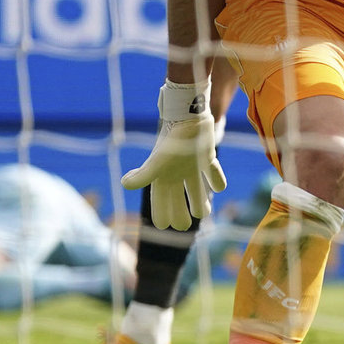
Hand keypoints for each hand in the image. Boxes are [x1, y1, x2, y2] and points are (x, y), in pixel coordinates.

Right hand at [122, 80, 226, 230]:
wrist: (188, 116)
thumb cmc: (172, 140)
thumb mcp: (158, 160)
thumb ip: (143, 175)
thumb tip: (124, 185)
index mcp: (162, 176)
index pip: (159, 200)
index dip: (160, 213)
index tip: (163, 226)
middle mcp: (176, 173)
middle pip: (177, 198)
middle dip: (179, 212)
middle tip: (184, 227)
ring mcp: (192, 165)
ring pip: (196, 188)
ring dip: (199, 200)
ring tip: (204, 212)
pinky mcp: (207, 157)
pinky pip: (212, 172)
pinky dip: (216, 180)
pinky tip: (219, 188)